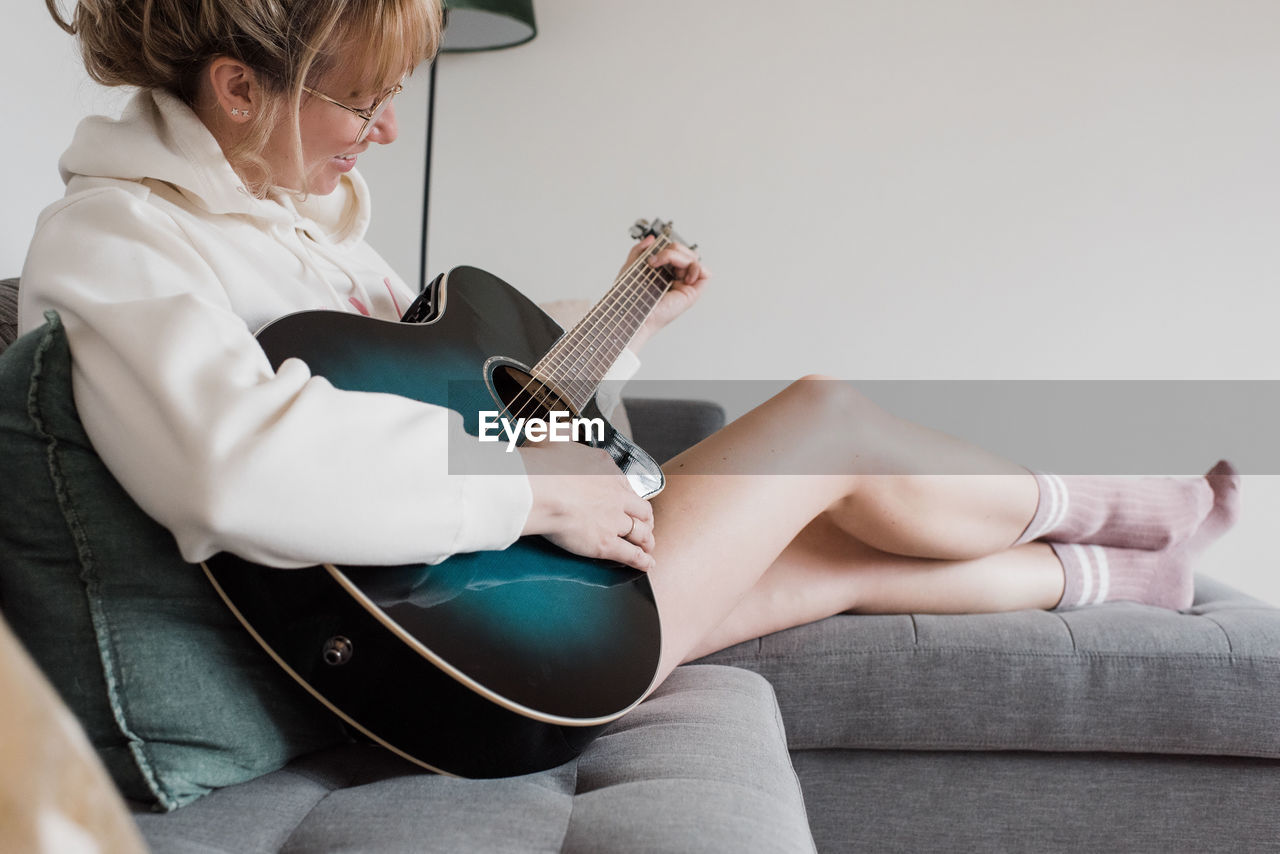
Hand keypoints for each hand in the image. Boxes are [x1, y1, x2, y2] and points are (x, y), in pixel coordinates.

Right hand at [518, 442, 655, 570]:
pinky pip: (629, 554)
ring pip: (639, 531)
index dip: (629, 494)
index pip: (625, 484)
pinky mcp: (605, 543)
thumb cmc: (541, 465)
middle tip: (646, 524)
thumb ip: (562, 433)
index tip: (628, 499)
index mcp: (606, 469)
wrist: (538, 490)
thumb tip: (563, 429)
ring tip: (649, 545)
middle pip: (641, 508)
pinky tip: (647, 564)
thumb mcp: (552, 436)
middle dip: (646, 518)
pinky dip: (641, 560)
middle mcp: (615, 494)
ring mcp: (613, 520)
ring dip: (647, 539)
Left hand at [621, 235, 710, 352]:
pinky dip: (696, 268)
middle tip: (655, 261)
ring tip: (665, 267)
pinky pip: (705, 273)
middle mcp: (675, 278)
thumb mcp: (631, 266)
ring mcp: (684, 285)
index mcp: (663, 272)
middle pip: (685, 252)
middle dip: (671, 250)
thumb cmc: (629, 297)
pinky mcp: (692, 293)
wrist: (631, 312)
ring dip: (679, 257)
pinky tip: (682, 276)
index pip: (674, 251)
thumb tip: (651, 239)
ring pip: (693, 258)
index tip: (651, 255)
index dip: (666, 247)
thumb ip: (640, 250)